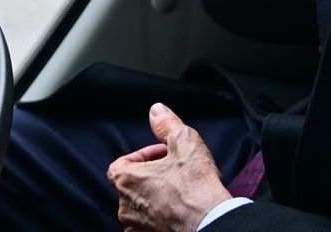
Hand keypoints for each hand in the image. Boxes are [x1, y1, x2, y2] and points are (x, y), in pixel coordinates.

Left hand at [107, 104, 230, 231]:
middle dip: (151, 174)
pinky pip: (148, 225)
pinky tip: (178, 209)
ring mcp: (136, 227)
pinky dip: (159, 215)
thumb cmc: (195, 185)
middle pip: (131, 184)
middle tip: (174, 169)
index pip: (120, 163)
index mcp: (127, 180)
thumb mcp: (183, 141)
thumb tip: (156, 111)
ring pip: (140, 206)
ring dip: (155, 196)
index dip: (142, 155)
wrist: (209, 222)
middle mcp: (126, 206)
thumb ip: (166, 123)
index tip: (162, 155)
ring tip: (179, 190)